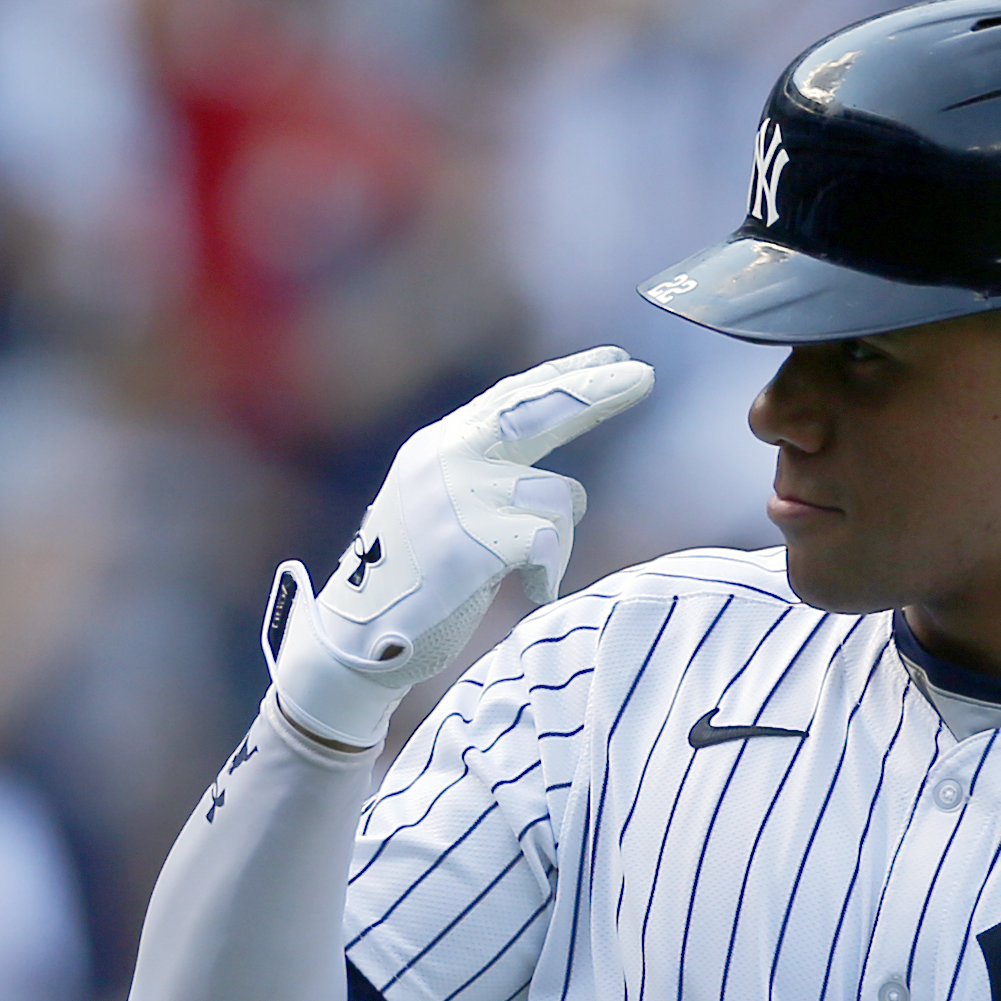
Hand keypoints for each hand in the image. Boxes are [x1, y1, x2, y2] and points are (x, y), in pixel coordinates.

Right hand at [266, 346, 654, 748]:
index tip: (615, 358)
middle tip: (644, 376)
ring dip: (561, 540)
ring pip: (558, 498)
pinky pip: (546, 543)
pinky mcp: (466, 542)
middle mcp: (445, 458)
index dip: (566, 377)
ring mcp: (453, 497)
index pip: (513, 398)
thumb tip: (556, 484)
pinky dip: (551, 572)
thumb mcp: (443, 513)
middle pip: (537, 411)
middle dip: (595, 392)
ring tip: (528, 571)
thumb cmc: (413, 586)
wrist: (356, 641)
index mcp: (439, 447)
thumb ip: (487, 483)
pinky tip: (533, 590)